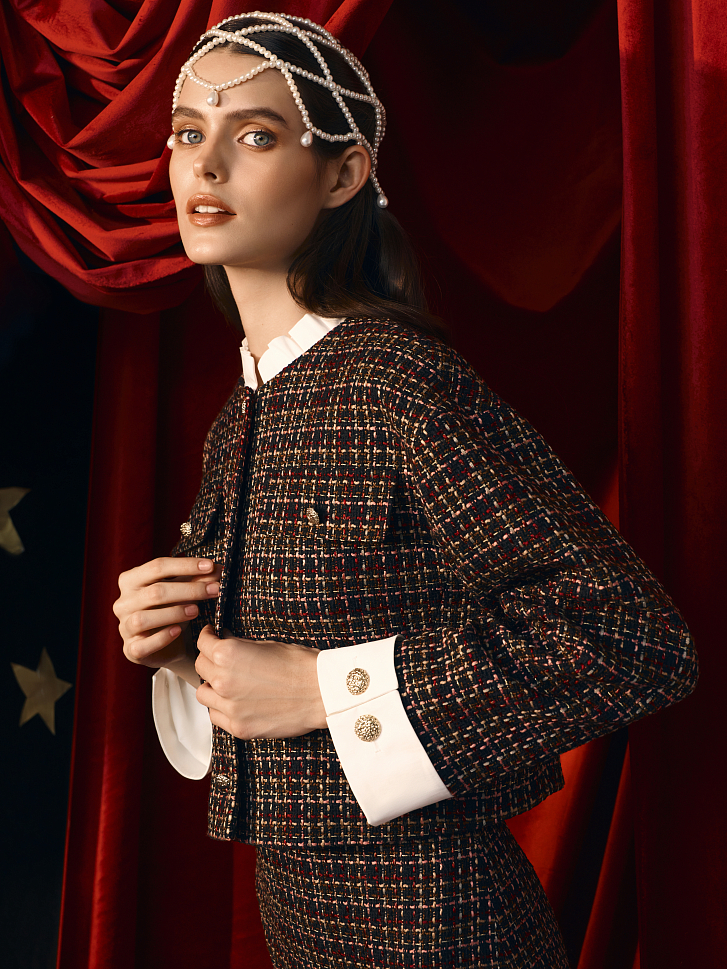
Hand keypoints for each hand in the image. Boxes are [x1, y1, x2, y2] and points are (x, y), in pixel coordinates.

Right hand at [114, 557, 221, 683]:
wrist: (167, 645)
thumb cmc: (172, 609)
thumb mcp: (184, 591)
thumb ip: (197, 579)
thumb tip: (217, 569)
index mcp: (131, 580)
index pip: (157, 566)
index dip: (185, 565)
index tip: (211, 566)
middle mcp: (123, 602)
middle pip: (155, 592)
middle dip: (189, 590)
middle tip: (214, 589)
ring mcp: (124, 627)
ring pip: (144, 618)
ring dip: (173, 612)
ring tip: (197, 610)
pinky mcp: (131, 649)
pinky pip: (143, 645)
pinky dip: (161, 638)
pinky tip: (178, 631)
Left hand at [195, 625, 326, 739]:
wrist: (321, 693)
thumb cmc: (300, 665)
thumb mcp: (266, 645)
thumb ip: (239, 646)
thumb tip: (225, 642)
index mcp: (227, 655)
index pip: (203, 643)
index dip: (207, 636)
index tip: (211, 635)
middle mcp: (223, 681)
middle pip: (200, 667)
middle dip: (209, 659)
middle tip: (221, 658)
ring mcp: (229, 707)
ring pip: (203, 694)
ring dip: (212, 686)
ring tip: (227, 682)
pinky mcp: (238, 727)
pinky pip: (216, 716)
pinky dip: (221, 708)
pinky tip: (234, 702)